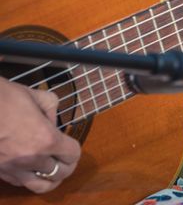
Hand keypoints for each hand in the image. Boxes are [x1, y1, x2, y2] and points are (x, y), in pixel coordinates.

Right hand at [0, 77, 80, 192]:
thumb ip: (52, 109)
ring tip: (52, 171)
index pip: (72, 155)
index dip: (74, 150)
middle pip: (60, 173)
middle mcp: (31, 158)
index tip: (71, 145)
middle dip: (66, 166)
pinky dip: (29, 178)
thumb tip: (52, 122)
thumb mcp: (38, 96)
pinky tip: (30, 169)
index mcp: (46, 138)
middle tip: (66, 160)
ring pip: (40, 186)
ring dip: (50, 179)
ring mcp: (13, 168)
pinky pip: (19, 183)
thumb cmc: (5, 98)